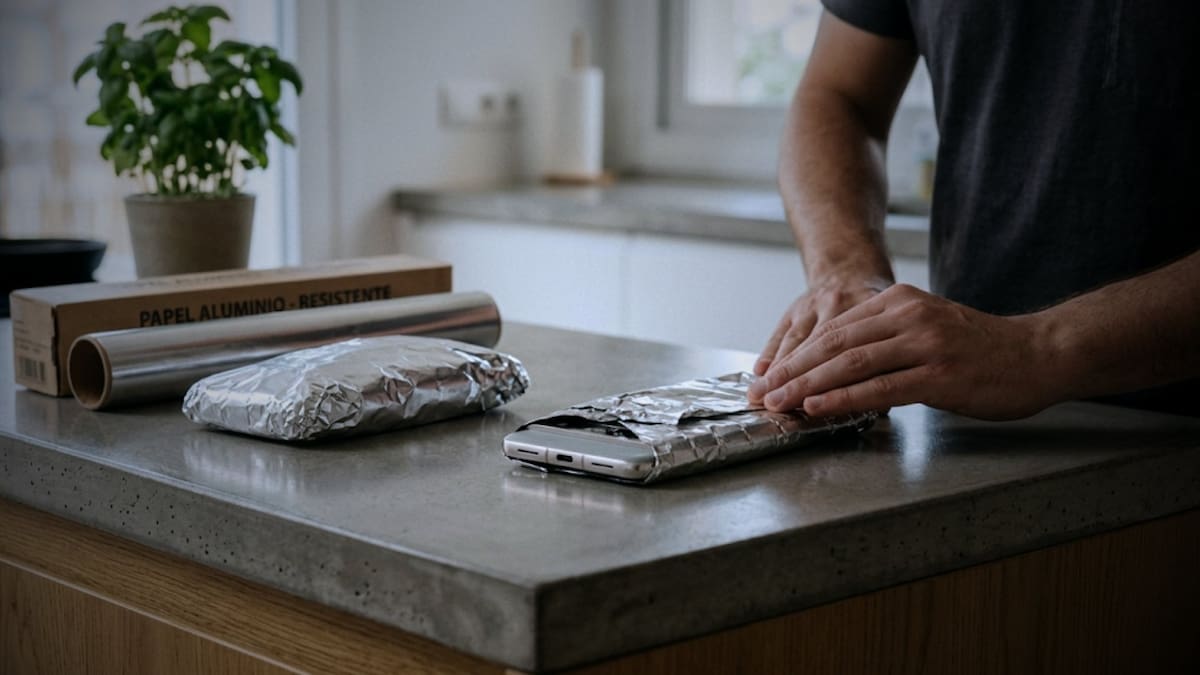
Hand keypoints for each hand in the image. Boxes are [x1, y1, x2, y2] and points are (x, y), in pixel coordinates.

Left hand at [747, 284, 1062, 420]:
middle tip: (761, 392)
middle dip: (791, 370)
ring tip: (778, 402)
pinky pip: (880, 387)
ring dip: (807, 385)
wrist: (1042, 354)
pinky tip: (817, 408)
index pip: (835, 329)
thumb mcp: (928, 329)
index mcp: (900, 301)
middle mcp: (908, 316)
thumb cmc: (983, 350)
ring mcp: (924, 344)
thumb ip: (887, 339)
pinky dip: (842, 398)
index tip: (768, 375)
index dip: (796, 354)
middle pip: (834, 344)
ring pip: (850, 364)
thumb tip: (837, 366)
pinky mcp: (939, 374)